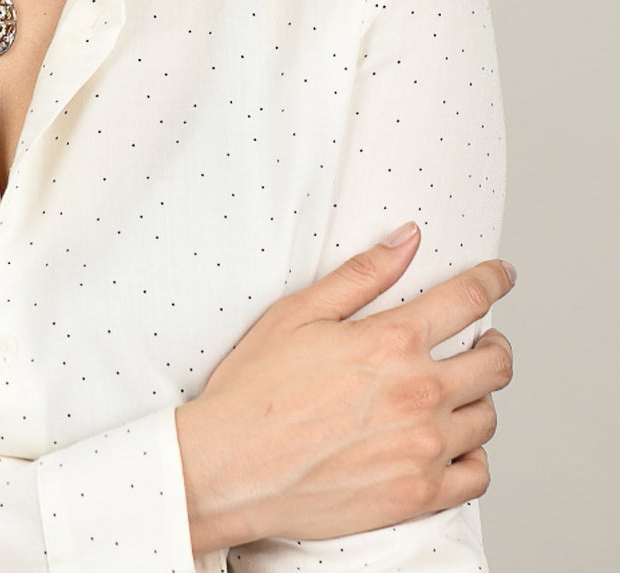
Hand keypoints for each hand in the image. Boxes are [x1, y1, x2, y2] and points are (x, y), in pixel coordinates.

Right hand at [173, 223, 514, 555]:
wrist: (233, 467)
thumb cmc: (255, 389)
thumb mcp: (297, 313)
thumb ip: (360, 275)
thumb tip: (407, 239)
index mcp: (391, 342)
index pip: (467, 301)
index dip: (491, 281)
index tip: (499, 275)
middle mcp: (419, 393)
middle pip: (495, 363)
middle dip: (494, 343)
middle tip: (483, 340)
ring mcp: (424, 448)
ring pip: (488, 417)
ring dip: (479, 398)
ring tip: (457, 391)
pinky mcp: (420, 494)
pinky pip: (478, 475)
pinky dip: (473, 455)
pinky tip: (452, 442)